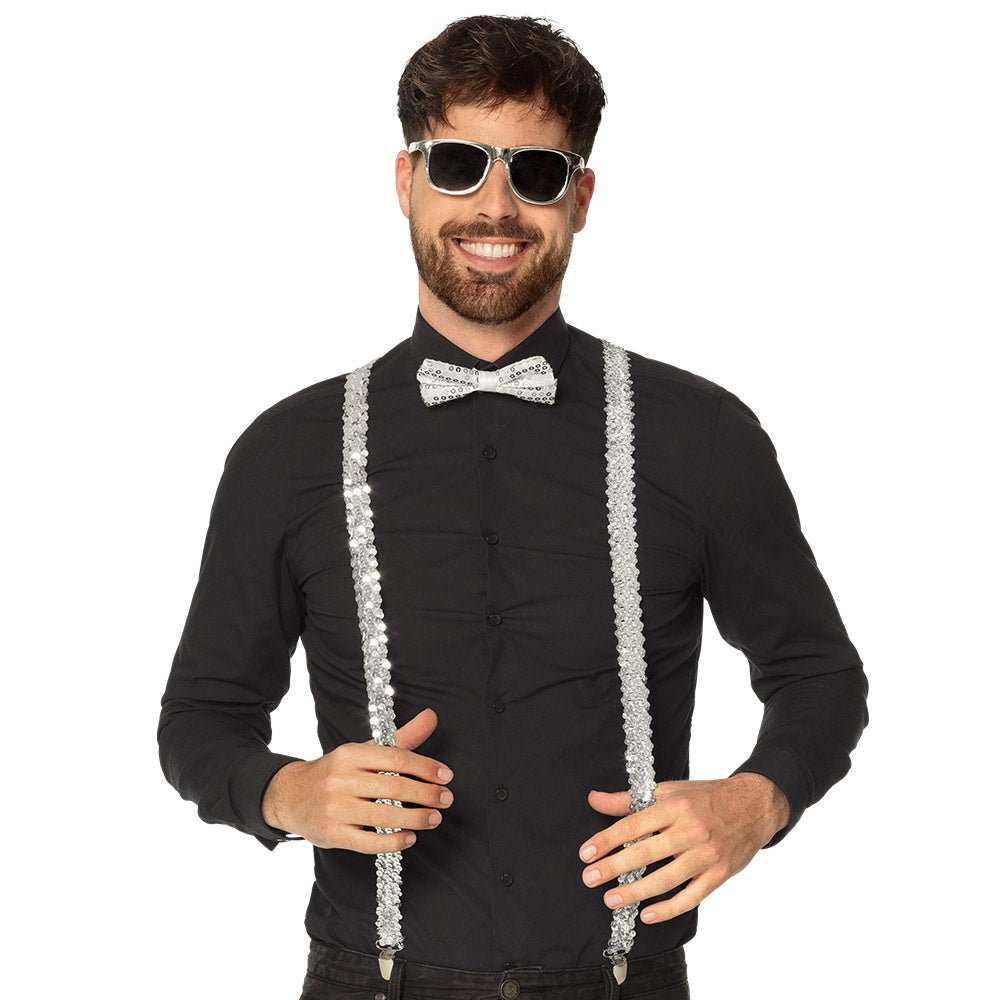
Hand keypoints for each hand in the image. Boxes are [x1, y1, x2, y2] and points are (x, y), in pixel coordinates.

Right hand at [262, 707, 454, 851]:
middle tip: (446, 799)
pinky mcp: (332, 834)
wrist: (290, 795)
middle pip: (394, 786)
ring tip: (434, 818)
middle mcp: (341, 779)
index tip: (446, 776)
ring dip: (416, 819)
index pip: (396, 758)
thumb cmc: (337, 772)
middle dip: (426, 794)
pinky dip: (393, 842)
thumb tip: (432, 716)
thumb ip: (401, 738)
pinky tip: (410, 837)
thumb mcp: (364, 750)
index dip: (425, 767)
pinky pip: (368, 842)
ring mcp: (335, 808)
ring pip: (384, 815)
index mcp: (350, 754)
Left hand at [577, 773, 790, 923]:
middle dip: (614, 867)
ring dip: (636, 892)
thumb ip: (629, 799)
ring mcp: (706, 854)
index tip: (586, 854)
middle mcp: (690, 830)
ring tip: (611, 899)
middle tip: (590, 878)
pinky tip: (647, 915)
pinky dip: (668, 908)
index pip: (632, 825)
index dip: (606, 840)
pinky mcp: (719, 874)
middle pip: (646, 853)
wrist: (753, 806)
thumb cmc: (706, 798)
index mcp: (674, 806)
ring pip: (666, 878)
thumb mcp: (668, 791)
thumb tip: (595, 799)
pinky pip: (691, 896)